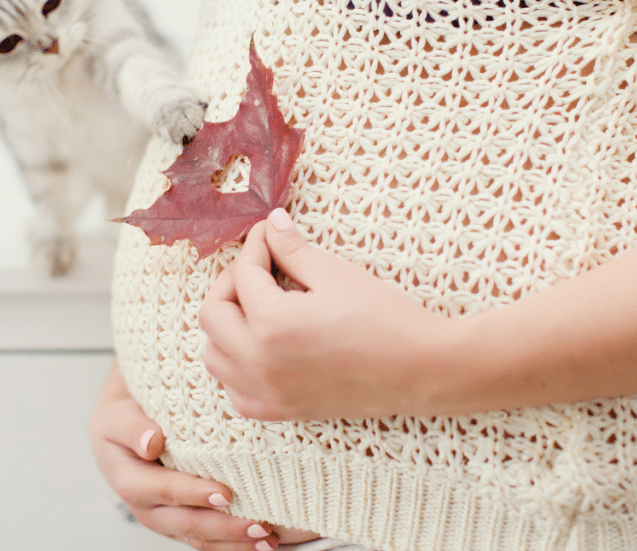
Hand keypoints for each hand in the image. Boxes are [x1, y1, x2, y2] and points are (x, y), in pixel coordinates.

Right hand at [89, 362, 282, 550]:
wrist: (123, 430)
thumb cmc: (124, 419)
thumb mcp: (120, 416)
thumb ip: (133, 428)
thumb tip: (152, 442)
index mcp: (130, 481)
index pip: (165, 490)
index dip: (194, 494)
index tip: (225, 493)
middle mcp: (146, 508)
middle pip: (187, 523)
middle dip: (224, 527)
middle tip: (259, 526)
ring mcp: (165, 519)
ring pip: (200, 538)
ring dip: (234, 542)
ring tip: (267, 540)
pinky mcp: (180, 522)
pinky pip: (206, 539)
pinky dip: (232, 543)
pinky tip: (260, 542)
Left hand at [200, 208, 452, 420]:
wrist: (423, 370)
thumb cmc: (385, 318)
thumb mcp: (335, 274)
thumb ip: (293, 249)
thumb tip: (271, 225)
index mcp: (272, 324)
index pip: (243, 275)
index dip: (254, 246)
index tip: (266, 232)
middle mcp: (259, 363)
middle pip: (213, 315)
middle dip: (230, 283)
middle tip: (259, 267)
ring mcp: (267, 392)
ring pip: (215, 356)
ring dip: (225, 327)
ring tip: (256, 307)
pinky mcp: (281, 411)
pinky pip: (235, 391)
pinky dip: (236, 368)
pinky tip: (259, 349)